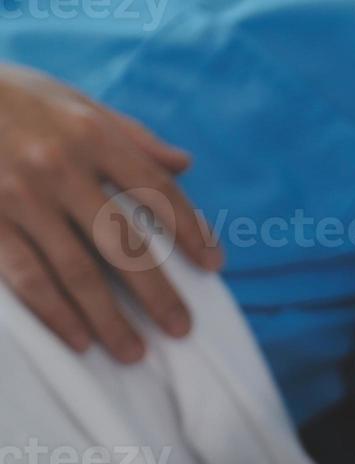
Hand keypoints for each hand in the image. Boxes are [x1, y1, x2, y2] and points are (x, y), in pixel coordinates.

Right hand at [0, 65, 222, 361]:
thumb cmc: (16, 98)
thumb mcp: (74, 101)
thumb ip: (130, 136)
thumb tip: (184, 164)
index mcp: (92, 134)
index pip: (158, 191)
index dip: (191, 231)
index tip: (214, 266)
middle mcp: (60, 166)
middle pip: (124, 243)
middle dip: (157, 293)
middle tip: (181, 329)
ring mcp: (20, 196)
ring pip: (77, 270)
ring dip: (109, 318)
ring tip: (133, 352)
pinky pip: (27, 276)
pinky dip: (55, 312)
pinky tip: (78, 339)